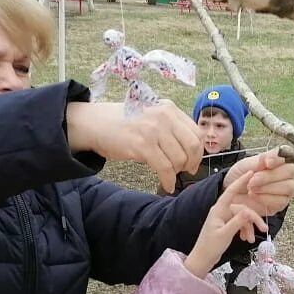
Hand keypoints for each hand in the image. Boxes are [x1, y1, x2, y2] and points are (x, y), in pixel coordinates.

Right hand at [66, 100, 202, 191]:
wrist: (94, 123)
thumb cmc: (122, 123)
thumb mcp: (150, 116)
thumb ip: (170, 128)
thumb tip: (189, 151)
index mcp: (169, 109)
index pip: (196, 132)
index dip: (198, 151)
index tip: (193, 161)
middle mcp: (164, 116)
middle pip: (192, 145)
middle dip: (192, 162)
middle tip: (185, 171)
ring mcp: (153, 130)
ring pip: (179, 159)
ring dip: (177, 172)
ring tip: (169, 174)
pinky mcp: (142, 145)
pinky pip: (165, 168)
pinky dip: (168, 180)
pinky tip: (166, 185)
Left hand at [185, 172, 267, 277]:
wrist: (202, 259)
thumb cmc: (210, 247)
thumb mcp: (225, 234)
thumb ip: (237, 222)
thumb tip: (248, 212)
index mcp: (218, 210)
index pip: (231, 191)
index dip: (241, 182)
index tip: (251, 173)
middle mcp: (221, 211)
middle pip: (242, 209)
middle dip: (253, 219)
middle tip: (263, 229)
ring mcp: (224, 218)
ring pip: (242, 217)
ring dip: (249, 227)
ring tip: (251, 239)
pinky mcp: (226, 225)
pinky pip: (239, 223)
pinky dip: (245, 230)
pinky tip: (247, 239)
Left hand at [223, 150, 293, 221]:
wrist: (232, 193)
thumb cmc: (241, 176)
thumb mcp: (246, 165)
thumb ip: (258, 161)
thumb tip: (267, 158)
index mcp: (279, 160)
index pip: (288, 155)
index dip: (278, 159)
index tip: (267, 163)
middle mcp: (287, 174)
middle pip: (289, 171)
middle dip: (269, 176)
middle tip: (253, 180)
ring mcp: (286, 190)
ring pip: (288, 187)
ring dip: (267, 188)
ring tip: (251, 188)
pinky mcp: (281, 204)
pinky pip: (280, 201)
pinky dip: (265, 198)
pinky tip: (254, 196)